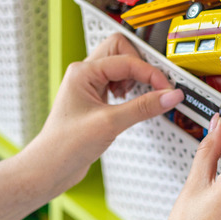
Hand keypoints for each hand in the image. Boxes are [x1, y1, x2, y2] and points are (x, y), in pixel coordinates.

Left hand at [20, 33, 183, 198]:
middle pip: (122, 51)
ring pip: (121, 66)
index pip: (127, 61)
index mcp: (83, 72)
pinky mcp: (95, 100)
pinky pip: (118, 83)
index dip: (150, 74)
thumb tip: (170, 96)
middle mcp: (85, 74)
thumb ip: (143, 107)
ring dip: (135, 79)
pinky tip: (131, 105)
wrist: (50, 168)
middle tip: (154, 85)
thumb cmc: (65, 146)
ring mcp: (89, 86)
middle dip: (141, 66)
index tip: (167, 89)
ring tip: (139, 97)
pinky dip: (131, 91)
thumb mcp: (110, 124)